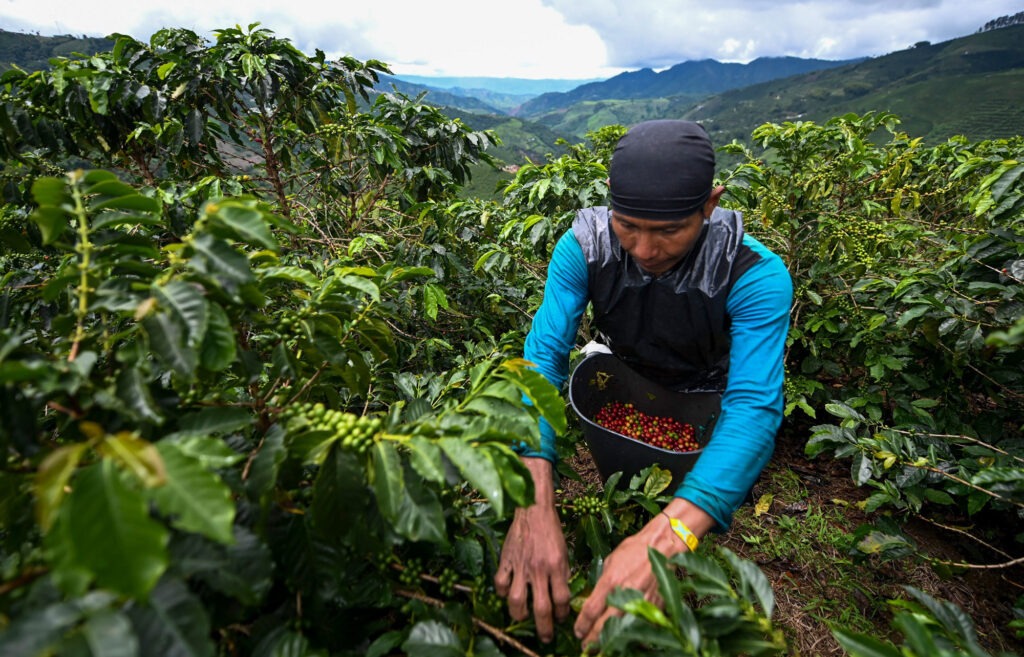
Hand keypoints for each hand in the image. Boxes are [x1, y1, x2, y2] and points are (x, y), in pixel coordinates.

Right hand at [494, 458, 570, 642]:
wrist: (533, 509)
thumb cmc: (551, 529)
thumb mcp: (564, 551)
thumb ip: (563, 573)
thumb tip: (563, 596)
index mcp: (556, 566)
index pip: (561, 600)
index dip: (563, 614)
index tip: (562, 619)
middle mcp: (538, 569)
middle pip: (541, 608)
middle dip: (545, 627)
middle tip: (546, 637)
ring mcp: (521, 566)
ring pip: (516, 601)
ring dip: (520, 614)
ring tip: (523, 617)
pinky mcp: (507, 560)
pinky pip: (501, 583)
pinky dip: (503, 592)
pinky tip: (507, 593)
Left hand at [574, 498, 713, 649]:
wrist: (663, 546)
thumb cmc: (635, 550)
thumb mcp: (611, 562)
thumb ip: (602, 582)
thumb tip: (594, 598)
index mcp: (610, 582)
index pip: (590, 611)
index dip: (582, 625)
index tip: (578, 632)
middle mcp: (624, 595)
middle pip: (604, 626)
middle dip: (593, 640)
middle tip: (586, 646)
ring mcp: (641, 603)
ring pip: (623, 631)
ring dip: (611, 641)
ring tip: (602, 648)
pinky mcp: (656, 607)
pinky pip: (641, 626)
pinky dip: (632, 634)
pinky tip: (625, 637)